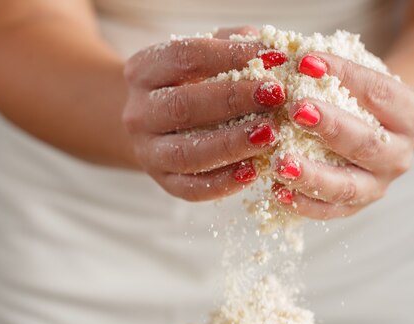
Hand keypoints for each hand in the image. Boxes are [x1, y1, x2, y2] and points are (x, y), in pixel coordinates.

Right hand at [122, 27, 286, 201]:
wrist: (158, 124)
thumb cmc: (193, 83)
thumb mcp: (207, 54)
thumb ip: (235, 45)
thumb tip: (275, 52)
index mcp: (144, 70)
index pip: (185, 57)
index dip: (230, 56)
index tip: (273, 59)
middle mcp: (139, 112)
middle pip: (182, 106)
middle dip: (233, 101)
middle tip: (275, 96)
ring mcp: (148, 152)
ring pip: (186, 153)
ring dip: (231, 145)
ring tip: (270, 134)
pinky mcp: (164, 182)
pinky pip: (192, 188)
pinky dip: (224, 182)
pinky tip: (255, 171)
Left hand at [271, 53, 413, 218]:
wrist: (377, 129)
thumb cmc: (361, 97)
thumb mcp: (359, 77)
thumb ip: (336, 70)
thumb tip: (292, 57)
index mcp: (411, 116)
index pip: (379, 93)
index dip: (345, 75)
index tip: (306, 62)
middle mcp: (400, 155)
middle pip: (366, 144)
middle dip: (330, 126)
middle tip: (295, 110)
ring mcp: (378, 185)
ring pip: (347, 186)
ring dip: (311, 174)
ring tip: (279, 162)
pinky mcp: (355, 207)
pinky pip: (330, 211)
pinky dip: (303, 204)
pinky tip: (276, 190)